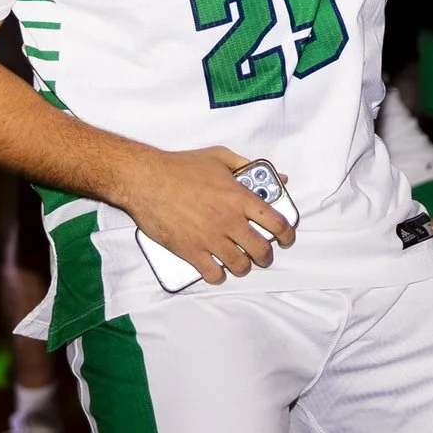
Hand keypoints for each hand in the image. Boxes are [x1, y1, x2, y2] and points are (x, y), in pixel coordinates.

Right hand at [117, 146, 295, 284]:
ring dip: (243, 267)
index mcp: (239, 197)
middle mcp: (229, 220)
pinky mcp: (190, 251)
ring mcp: (210, 238)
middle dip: (266, 256)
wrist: (145, 179)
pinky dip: (218, 276)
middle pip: (261, 250)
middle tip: (262, 255)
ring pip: (240, 266)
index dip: (287, 235)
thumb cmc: (180, 166)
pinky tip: (216, 271)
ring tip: (240, 263)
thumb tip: (278, 177)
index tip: (286, 239)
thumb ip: (248, 167)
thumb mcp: (219, 156)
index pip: (277, 223)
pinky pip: (213, 274)